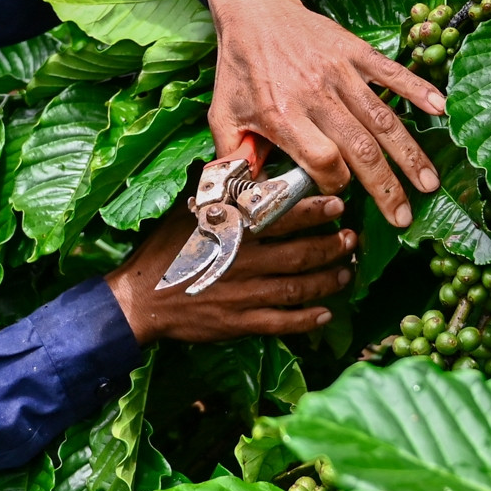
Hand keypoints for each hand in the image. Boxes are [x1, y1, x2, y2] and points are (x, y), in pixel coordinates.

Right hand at [105, 195, 355, 344]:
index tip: (338, 204)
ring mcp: (245, 295)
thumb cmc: (163, 251)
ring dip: (328, 281)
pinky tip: (326, 314)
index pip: (282, 216)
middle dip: (332, 246)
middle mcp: (245, 261)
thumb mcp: (188, 212)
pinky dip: (308, 320)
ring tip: (346, 272)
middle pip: (301, 253)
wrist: (139, 300)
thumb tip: (243, 167)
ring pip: (299, 288)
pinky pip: (283, 323)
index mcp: (233, 230)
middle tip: (352, 239)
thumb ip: (219, 193)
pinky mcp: (241, 323)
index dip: (315, 210)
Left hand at [202, 0, 443, 226]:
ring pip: (382, 119)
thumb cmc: (240, 68)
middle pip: (360, 148)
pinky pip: (391, 73)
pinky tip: (440, 111)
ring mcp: (338, 72)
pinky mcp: (354, 51)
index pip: (322, 160)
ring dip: (409, 154)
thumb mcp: (223, 114)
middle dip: (386, 187)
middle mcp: (315, 95)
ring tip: (429, 183)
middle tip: (405, 217)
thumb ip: (233, 157)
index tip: (340, 193)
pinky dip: (417, 90)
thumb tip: (243, 197)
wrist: (254, 11)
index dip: (336, 183)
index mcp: (282, 115)